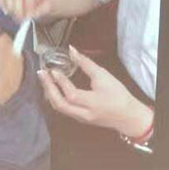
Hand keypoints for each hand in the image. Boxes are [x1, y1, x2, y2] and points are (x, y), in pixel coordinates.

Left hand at [38, 47, 152, 138]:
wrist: (127, 116)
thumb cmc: (118, 95)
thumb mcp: (104, 76)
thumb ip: (87, 64)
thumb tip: (72, 51)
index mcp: (92, 103)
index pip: (72, 94)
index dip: (61, 82)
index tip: (53, 70)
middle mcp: (84, 113)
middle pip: (60, 104)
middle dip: (48, 88)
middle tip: (41, 74)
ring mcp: (80, 118)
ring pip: (59, 108)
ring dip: (50, 93)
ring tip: (45, 79)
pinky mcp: (79, 118)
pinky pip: (63, 109)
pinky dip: (55, 98)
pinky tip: (52, 88)